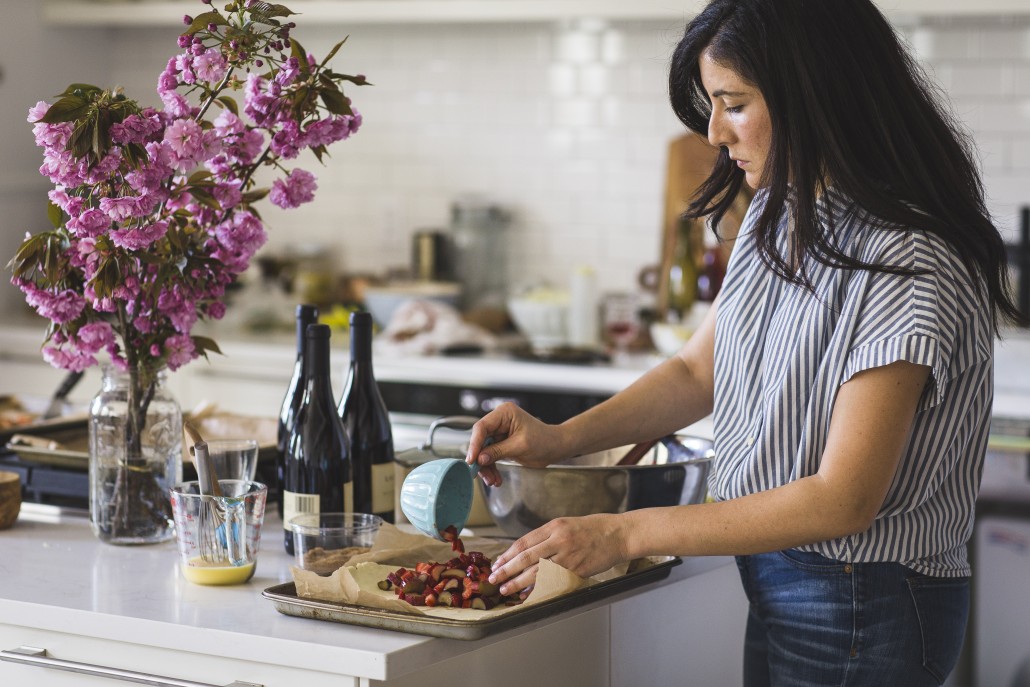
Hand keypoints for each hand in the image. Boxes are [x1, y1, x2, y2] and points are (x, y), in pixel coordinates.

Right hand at [465, 402, 565, 486]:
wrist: (556, 447)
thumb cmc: (545, 440)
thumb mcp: (521, 446)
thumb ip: (498, 451)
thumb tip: (480, 458)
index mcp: (504, 413)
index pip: (482, 427)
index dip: (475, 444)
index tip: (471, 459)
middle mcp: (499, 421)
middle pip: (481, 440)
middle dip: (480, 459)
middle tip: (481, 474)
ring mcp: (500, 432)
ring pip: (484, 451)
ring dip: (486, 467)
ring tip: (492, 480)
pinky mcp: (501, 443)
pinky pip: (490, 456)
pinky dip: (492, 468)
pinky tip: (495, 478)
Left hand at [487, 514, 628, 595]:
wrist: (619, 534)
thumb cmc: (593, 528)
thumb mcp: (566, 524)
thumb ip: (547, 536)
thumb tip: (525, 552)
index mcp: (554, 526)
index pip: (524, 542)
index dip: (508, 555)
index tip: (497, 564)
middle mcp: (559, 540)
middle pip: (526, 557)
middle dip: (507, 569)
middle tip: (494, 579)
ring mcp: (569, 556)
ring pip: (537, 571)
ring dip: (518, 582)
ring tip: (505, 589)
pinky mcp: (578, 570)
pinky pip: (554, 581)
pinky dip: (539, 589)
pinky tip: (528, 595)